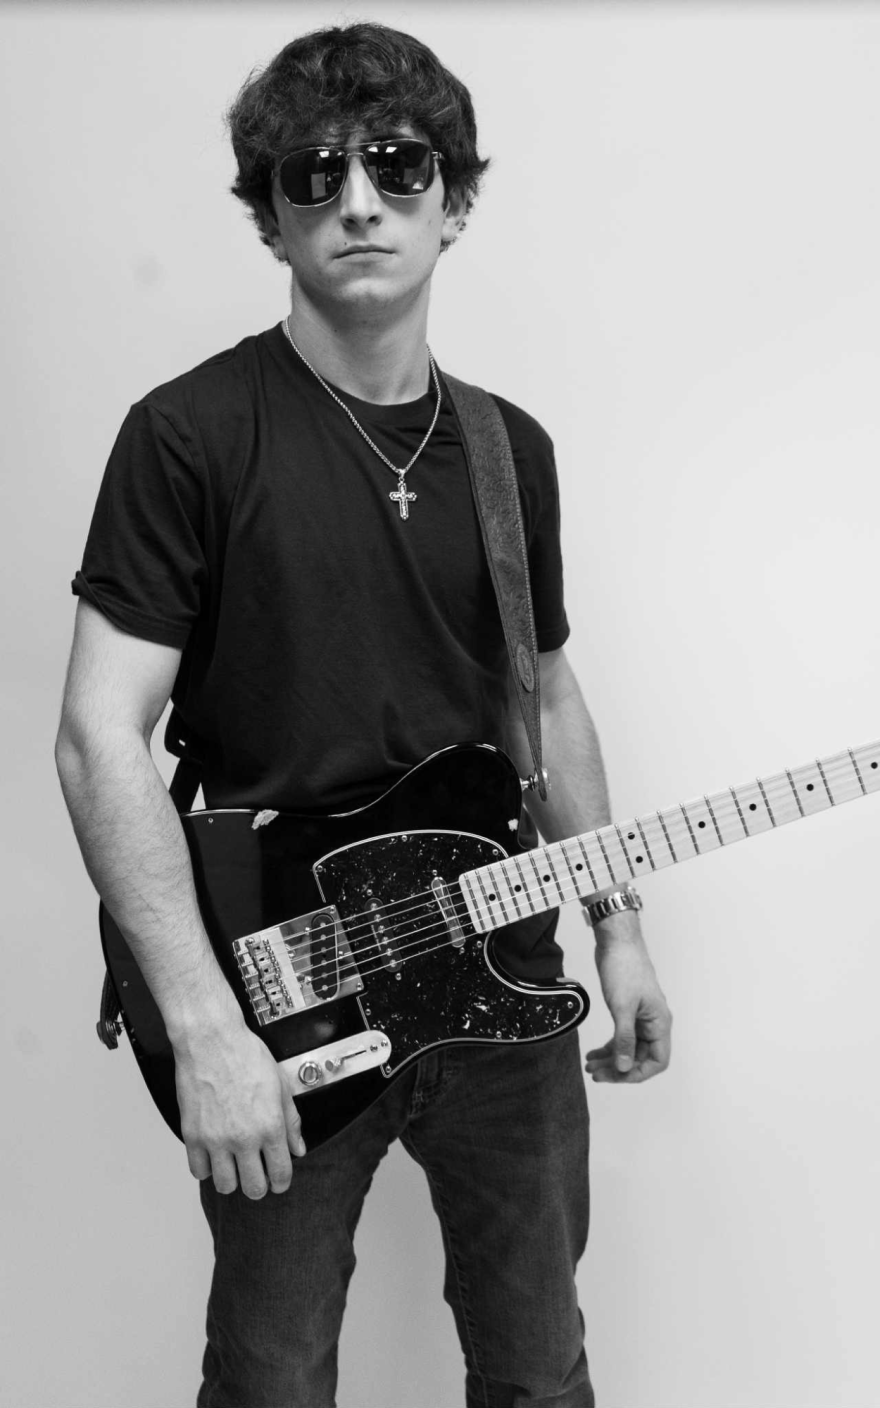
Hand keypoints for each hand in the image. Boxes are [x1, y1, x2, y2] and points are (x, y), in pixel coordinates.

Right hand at [173, 1023, 305, 1196]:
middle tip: (257, 1174)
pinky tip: (213, 1154)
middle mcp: (244, 1138)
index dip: (282, 1182)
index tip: (278, 1180)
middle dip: (259, 1185)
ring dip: (232, 1179)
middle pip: (254, 1189)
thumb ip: (291, 1121)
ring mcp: (216, 1139)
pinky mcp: (192, 1136)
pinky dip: (206, 1167)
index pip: (281, 1175)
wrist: (211, 1040)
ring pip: (225, 1186)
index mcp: (270, 1126)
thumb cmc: (245, 1055)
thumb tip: (298, 1147)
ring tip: (233, 1164)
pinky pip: (198, 1171)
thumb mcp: (280, 1085)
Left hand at [585, 913, 671, 1083]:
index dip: (638, 1073)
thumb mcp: (622, 1007)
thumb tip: (624, 1067)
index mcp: (659, 1023)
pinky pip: (621, 1036)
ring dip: (610, 1059)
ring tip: (590, 1065)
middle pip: (640, 1057)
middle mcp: (653, 1023)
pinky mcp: (627, 1011)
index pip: (657, 1061)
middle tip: (595, 1073)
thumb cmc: (624, 968)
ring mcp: (640, 1018)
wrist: (617, 941)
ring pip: (628, 1048)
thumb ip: (624, 1039)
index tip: (616, 1076)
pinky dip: (608, 1046)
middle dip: (618, 1068)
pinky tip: (593, 1053)